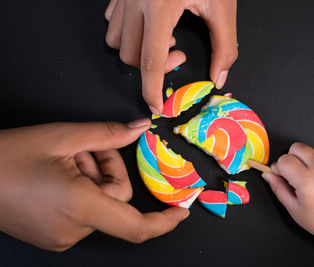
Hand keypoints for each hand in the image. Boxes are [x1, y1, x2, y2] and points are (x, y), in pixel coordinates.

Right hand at [0, 119, 188, 250]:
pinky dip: (81, 189)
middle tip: (83, 148)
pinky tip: (59, 173)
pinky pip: (84, 211)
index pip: (135, 226)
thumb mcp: (63, 137)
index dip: (163, 221)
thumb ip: (109, 134)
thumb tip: (141, 128)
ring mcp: (62, 236)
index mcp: (80, 208)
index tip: (182, 212)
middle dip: (107, 166)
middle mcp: (73, 229)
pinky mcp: (53, 235)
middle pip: (115, 196)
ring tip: (63, 158)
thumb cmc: (9, 156)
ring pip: (100, 201)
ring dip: (91, 175)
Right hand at [105, 0, 237, 113]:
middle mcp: (135, 1)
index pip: (149, 61)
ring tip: (162, 37)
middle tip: (177, 51)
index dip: (151, 90)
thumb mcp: (222, 5)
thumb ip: (225, 45)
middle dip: (152, 66)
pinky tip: (150, 25)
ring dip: (137, 50)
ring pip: (114, 41)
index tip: (155, 106)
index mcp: (160, 7)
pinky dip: (128, 32)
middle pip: (129, 56)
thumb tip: (219, 76)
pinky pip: (112, 21)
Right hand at [262, 142, 313, 243]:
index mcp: (306, 179)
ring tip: (310, 176)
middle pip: (296, 147)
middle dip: (291, 157)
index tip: (282, 177)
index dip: (279, 168)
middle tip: (295, 174)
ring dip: (306, 159)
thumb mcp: (294, 209)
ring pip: (311, 149)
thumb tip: (268, 175)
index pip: (283, 160)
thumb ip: (278, 188)